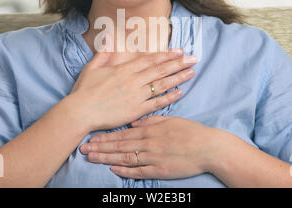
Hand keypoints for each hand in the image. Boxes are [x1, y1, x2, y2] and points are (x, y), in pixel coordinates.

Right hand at [69, 32, 197, 130]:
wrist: (80, 111)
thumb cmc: (84, 90)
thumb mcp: (92, 67)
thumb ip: (104, 52)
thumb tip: (109, 35)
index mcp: (124, 69)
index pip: (150, 59)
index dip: (165, 55)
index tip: (178, 51)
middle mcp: (133, 80)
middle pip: (160, 69)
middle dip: (178, 63)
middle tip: (193, 58)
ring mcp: (136, 96)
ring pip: (161, 84)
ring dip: (178, 77)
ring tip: (191, 72)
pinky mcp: (136, 111)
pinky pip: (156, 103)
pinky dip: (169, 97)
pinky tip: (180, 92)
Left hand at [79, 115, 220, 179]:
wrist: (208, 148)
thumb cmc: (190, 132)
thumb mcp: (170, 120)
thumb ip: (150, 120)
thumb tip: (134, 122)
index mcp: (150, 130)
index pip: (122, 134)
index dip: (106, 136)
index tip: (91, 137)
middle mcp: (148, 144)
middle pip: (119, 146)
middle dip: (100, 147)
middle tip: (83, 149)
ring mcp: (153, 158)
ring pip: (125, 158)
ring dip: (107, 158)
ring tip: (92, 158)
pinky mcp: (160, 170)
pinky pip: (139, 171)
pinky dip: (125, 170)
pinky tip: (113, 169)